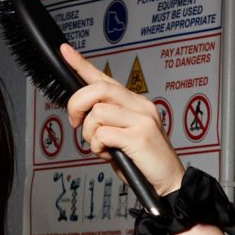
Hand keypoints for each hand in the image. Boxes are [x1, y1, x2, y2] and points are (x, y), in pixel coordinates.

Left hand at [60, 44, 184, 195]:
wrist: (169, 182)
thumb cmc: (143, 163)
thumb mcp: (121, 138)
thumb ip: (105, 123)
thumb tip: (82, 117)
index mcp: (135, 103)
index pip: (105, 78)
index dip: (82, 65)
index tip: (65, 52)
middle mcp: (140, 106)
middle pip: (98, 89)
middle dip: (77, 104)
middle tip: (76, 123)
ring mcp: (141, 119)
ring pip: (97, 112)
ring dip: (89, 134)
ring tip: (101, 147)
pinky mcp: (139, 135)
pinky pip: (103, 133)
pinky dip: (98, 147)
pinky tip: (108, 154)